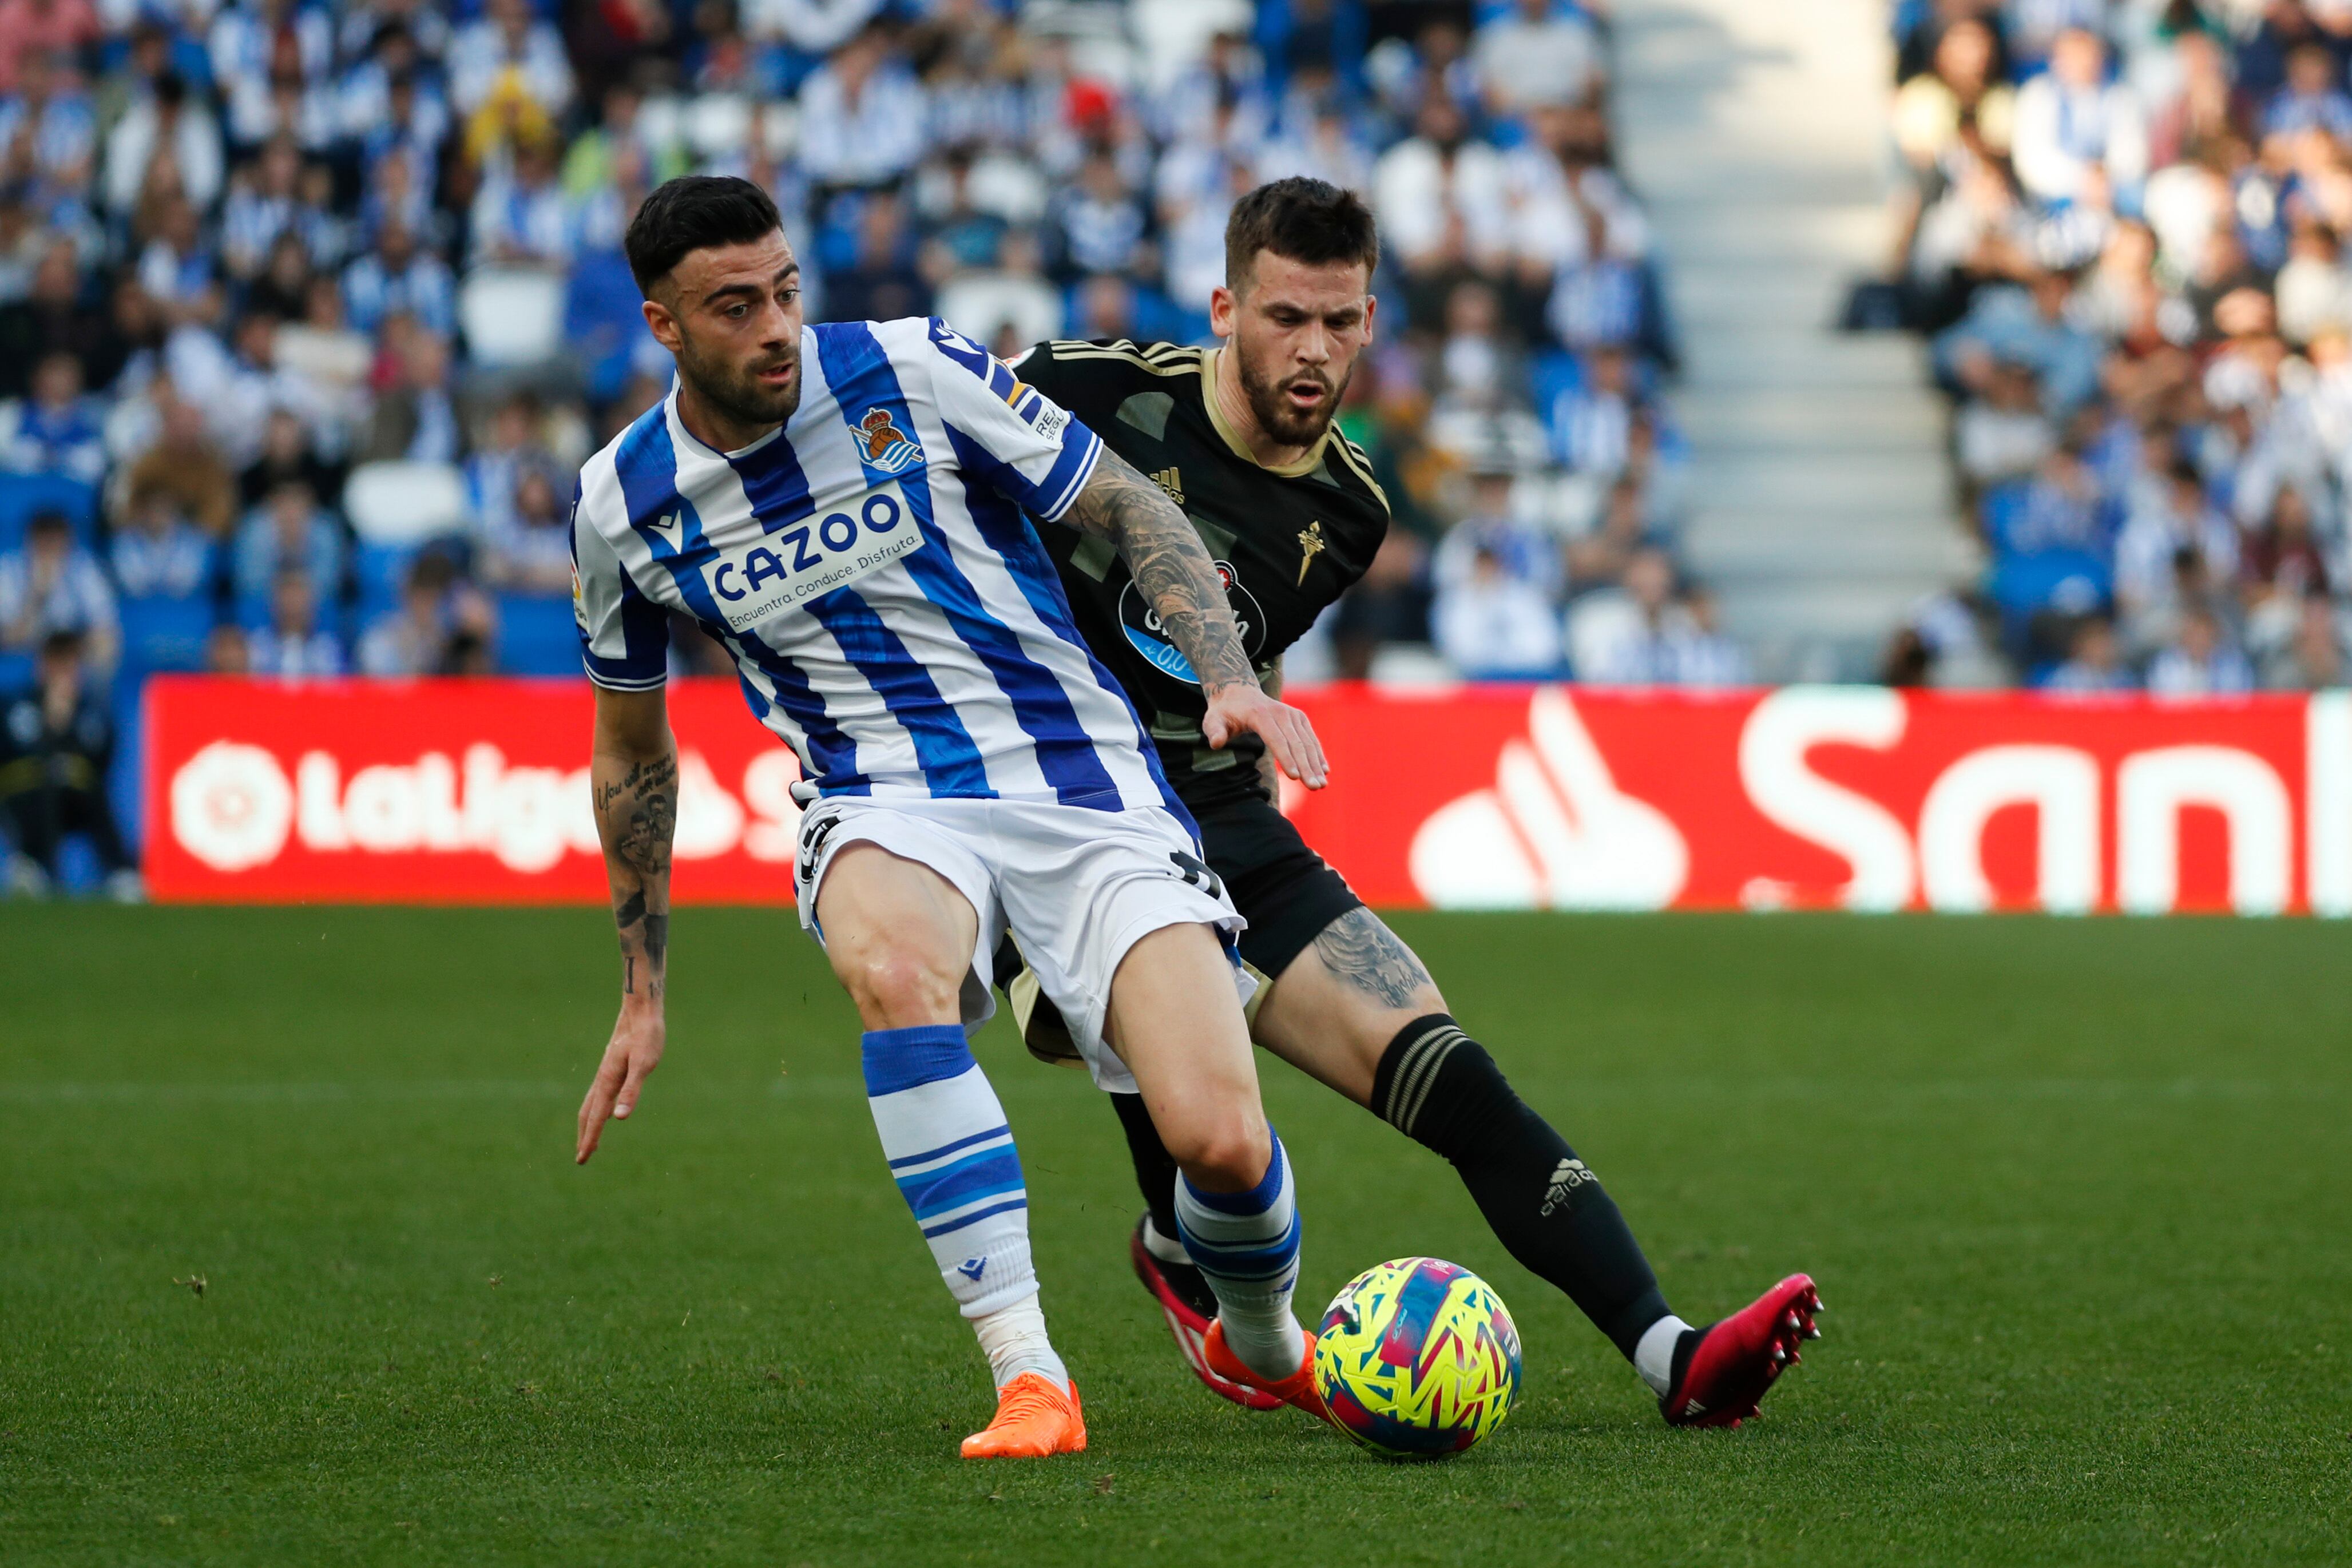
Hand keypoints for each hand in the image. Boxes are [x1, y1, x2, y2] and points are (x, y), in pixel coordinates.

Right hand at [576, 1000, 664, 1163]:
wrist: (641, 1011)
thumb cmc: (646, 1036)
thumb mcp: (643, 1064)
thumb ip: (632, 1090)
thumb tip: (618, 1117)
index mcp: (608, 1083)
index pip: (595, 1118)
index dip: (589, 1139)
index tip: (582, 1158)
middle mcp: (603, 1080)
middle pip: (588, 1114)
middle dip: (585, 1136)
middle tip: (582, 1158)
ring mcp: (607, 1074)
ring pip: (593, 1104)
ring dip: (590, 1124)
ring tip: (591, 1141)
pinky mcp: (613, 1068)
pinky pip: (601, 1095)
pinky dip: (598, 1109)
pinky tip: (606, 1111)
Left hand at [1202, 683, 1327, 789]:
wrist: (1239, 693)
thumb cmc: (1225, 712)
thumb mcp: (1212, 720)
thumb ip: (1214, 731)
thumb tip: (1216, 743)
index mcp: (1260, 714)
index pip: (1276, 739)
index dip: (1286, 758)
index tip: (1294, 777)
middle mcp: (1280, 712)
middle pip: (1295, 743)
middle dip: (1306, 767)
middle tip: (1314, 787)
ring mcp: (1292, 714)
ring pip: (1307, 742)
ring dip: (1316, 764)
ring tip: (1321, 785)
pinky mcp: (1299, 718)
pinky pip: (1311, 738)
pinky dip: (1318, 754)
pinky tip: (1324, 770)